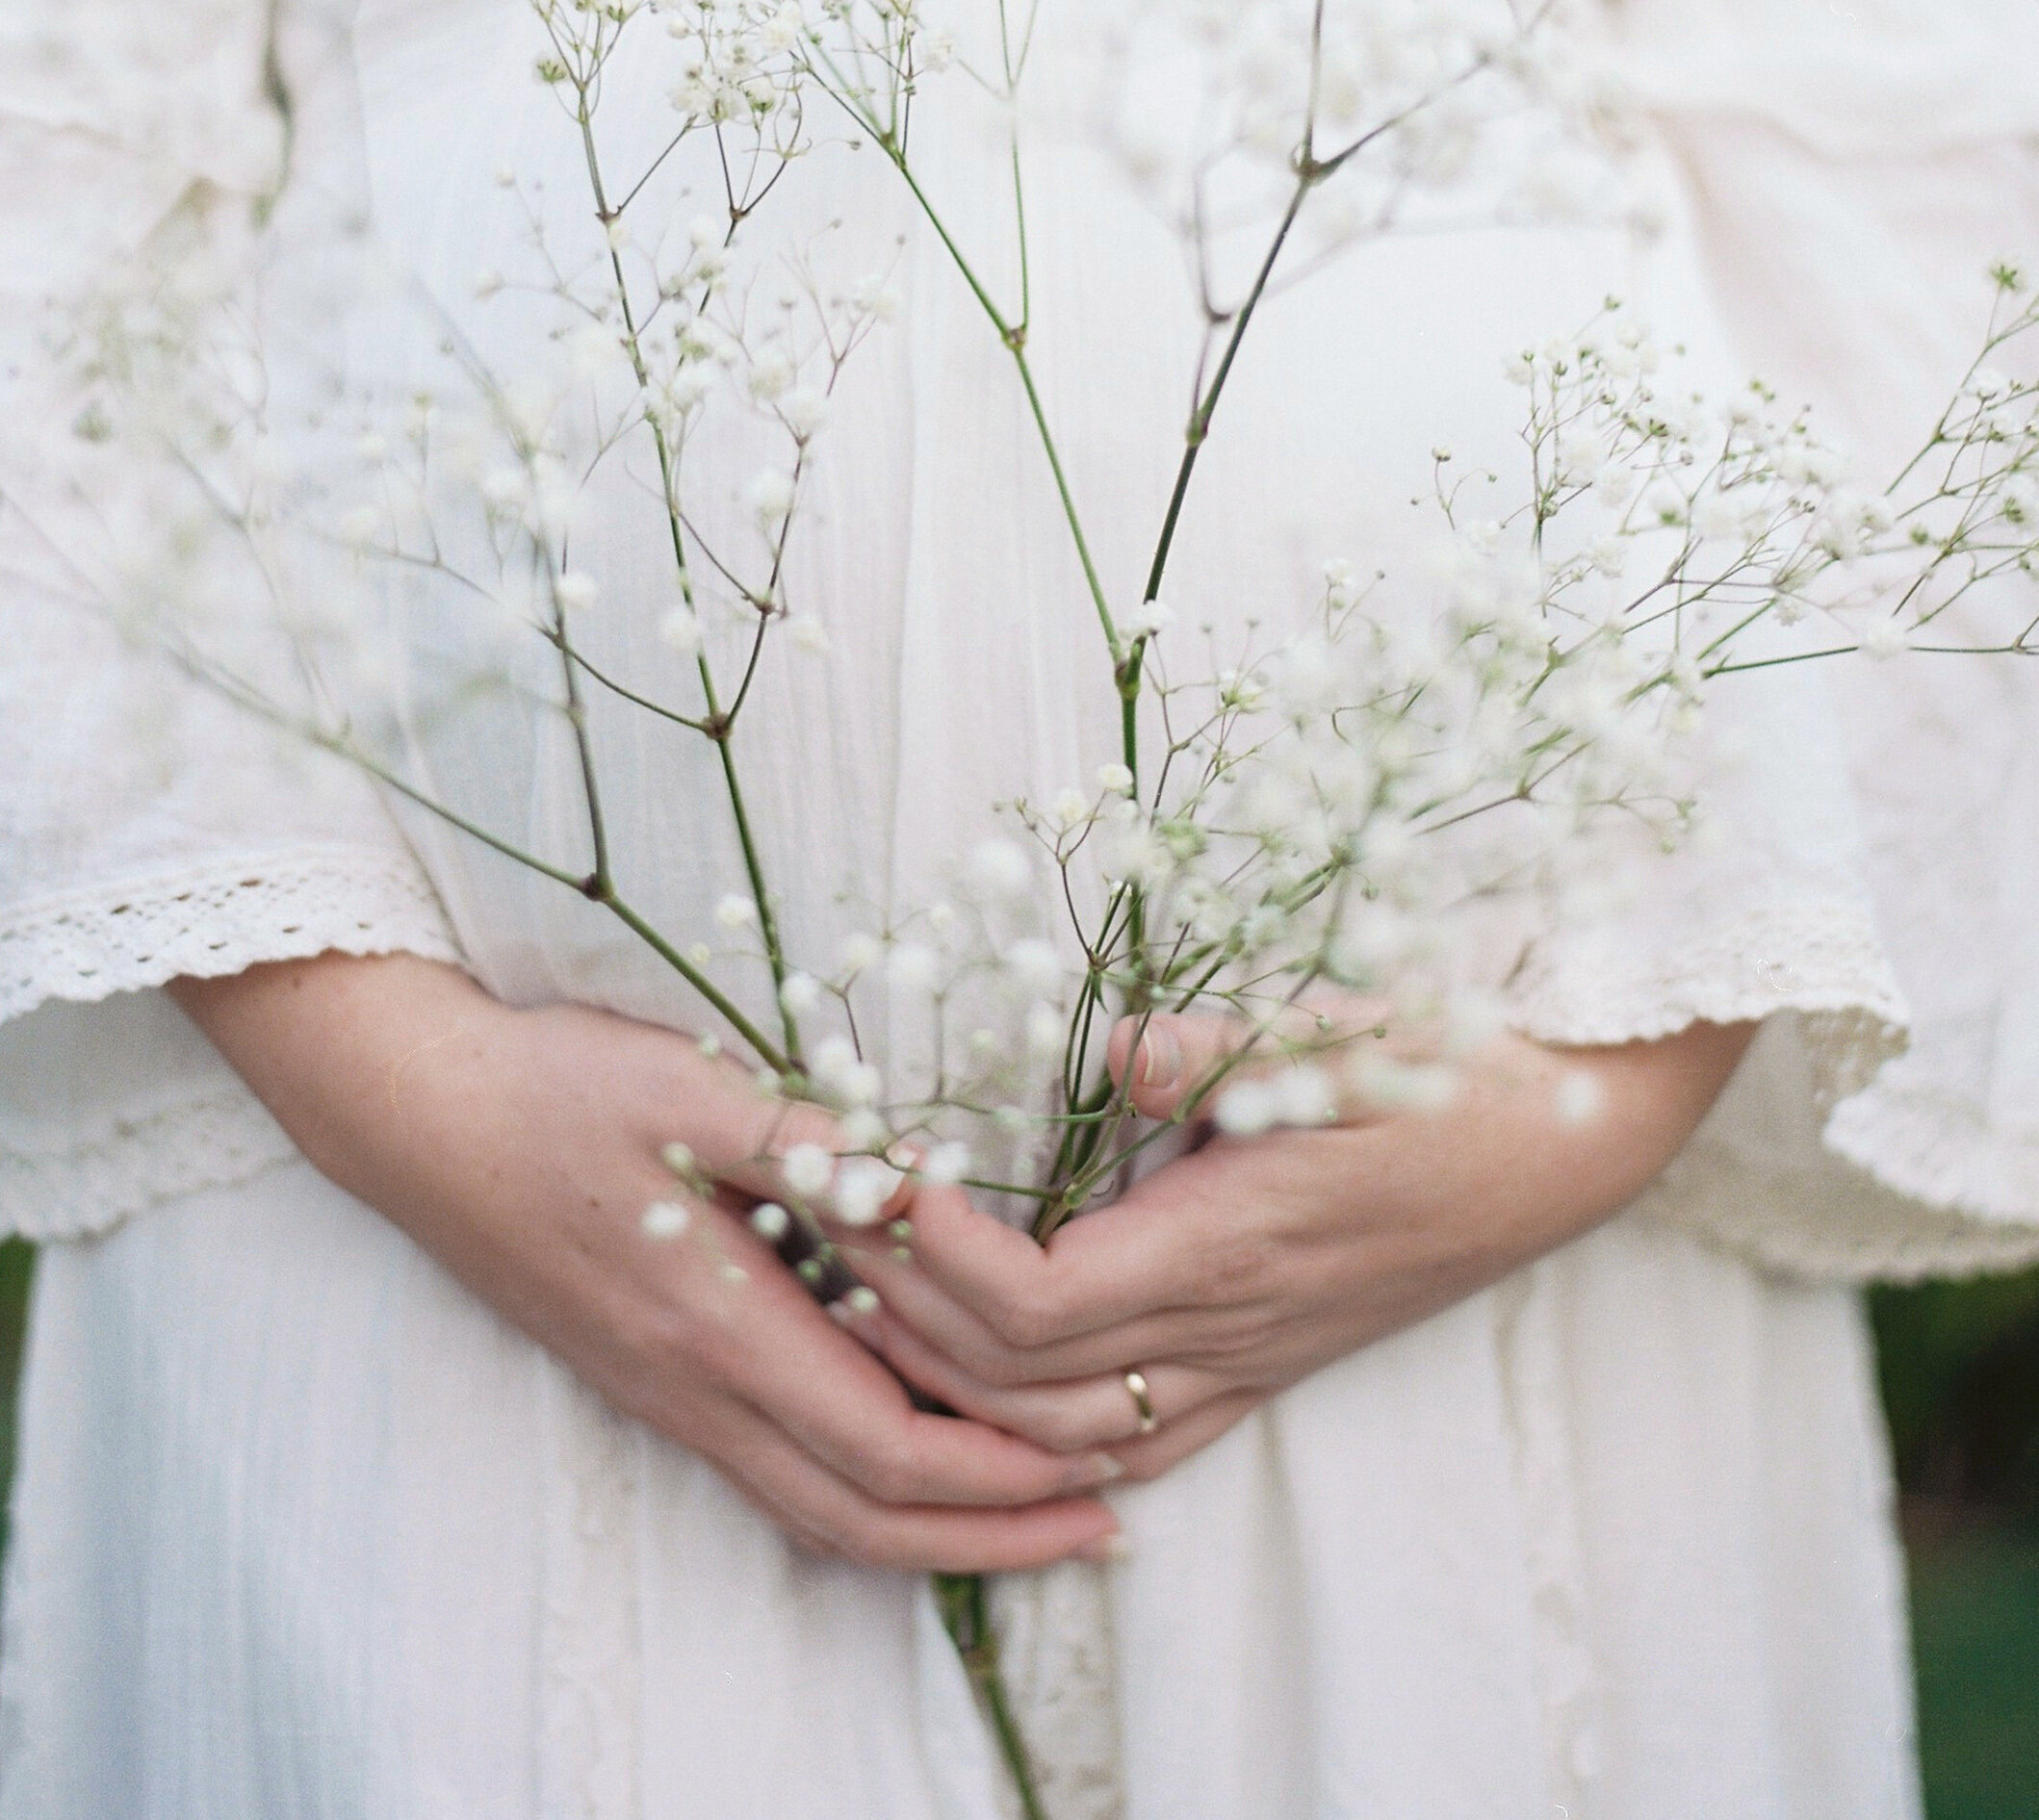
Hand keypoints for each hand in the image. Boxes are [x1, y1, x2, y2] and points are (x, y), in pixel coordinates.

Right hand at [171, 952, 1122, 1570]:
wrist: (419, 1116)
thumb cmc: (554, 1088)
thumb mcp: (685, 1086)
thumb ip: (805, 1142)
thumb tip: (919, 1184)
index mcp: (718, 1323)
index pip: (883, 1445)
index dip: (998, 1472)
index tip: (1094, 1462)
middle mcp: (695, 1387)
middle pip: (863, 1515)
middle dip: (992, 1533)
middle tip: (1104, 1523)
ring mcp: (668, 1396)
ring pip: (816, 1512)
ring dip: (935, 1529)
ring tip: (1034, 1515)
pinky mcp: (652, 1378)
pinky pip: (776, 1475)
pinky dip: (866, 1495)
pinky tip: (916, 1464)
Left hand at [836, 1004, 1755, 1480]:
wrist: (1573, 1143)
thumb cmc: (1456, 1068)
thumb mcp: (1349, 1029)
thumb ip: (1221, 1046)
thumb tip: (1105, 1049)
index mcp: (1234, 1241)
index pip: (1039, 1302)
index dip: (935, 1258)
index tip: (873, 1175)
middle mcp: (1232, 1325)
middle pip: (1022, 1380)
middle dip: (903, 1312)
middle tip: (825, 1221)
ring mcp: (1253, 1358)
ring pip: (1067, 1433)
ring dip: (953, 1380)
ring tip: (868, 1295)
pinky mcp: (1272, 1364)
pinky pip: (1140, 1442)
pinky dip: (1044, 1436)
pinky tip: (989, 1398)